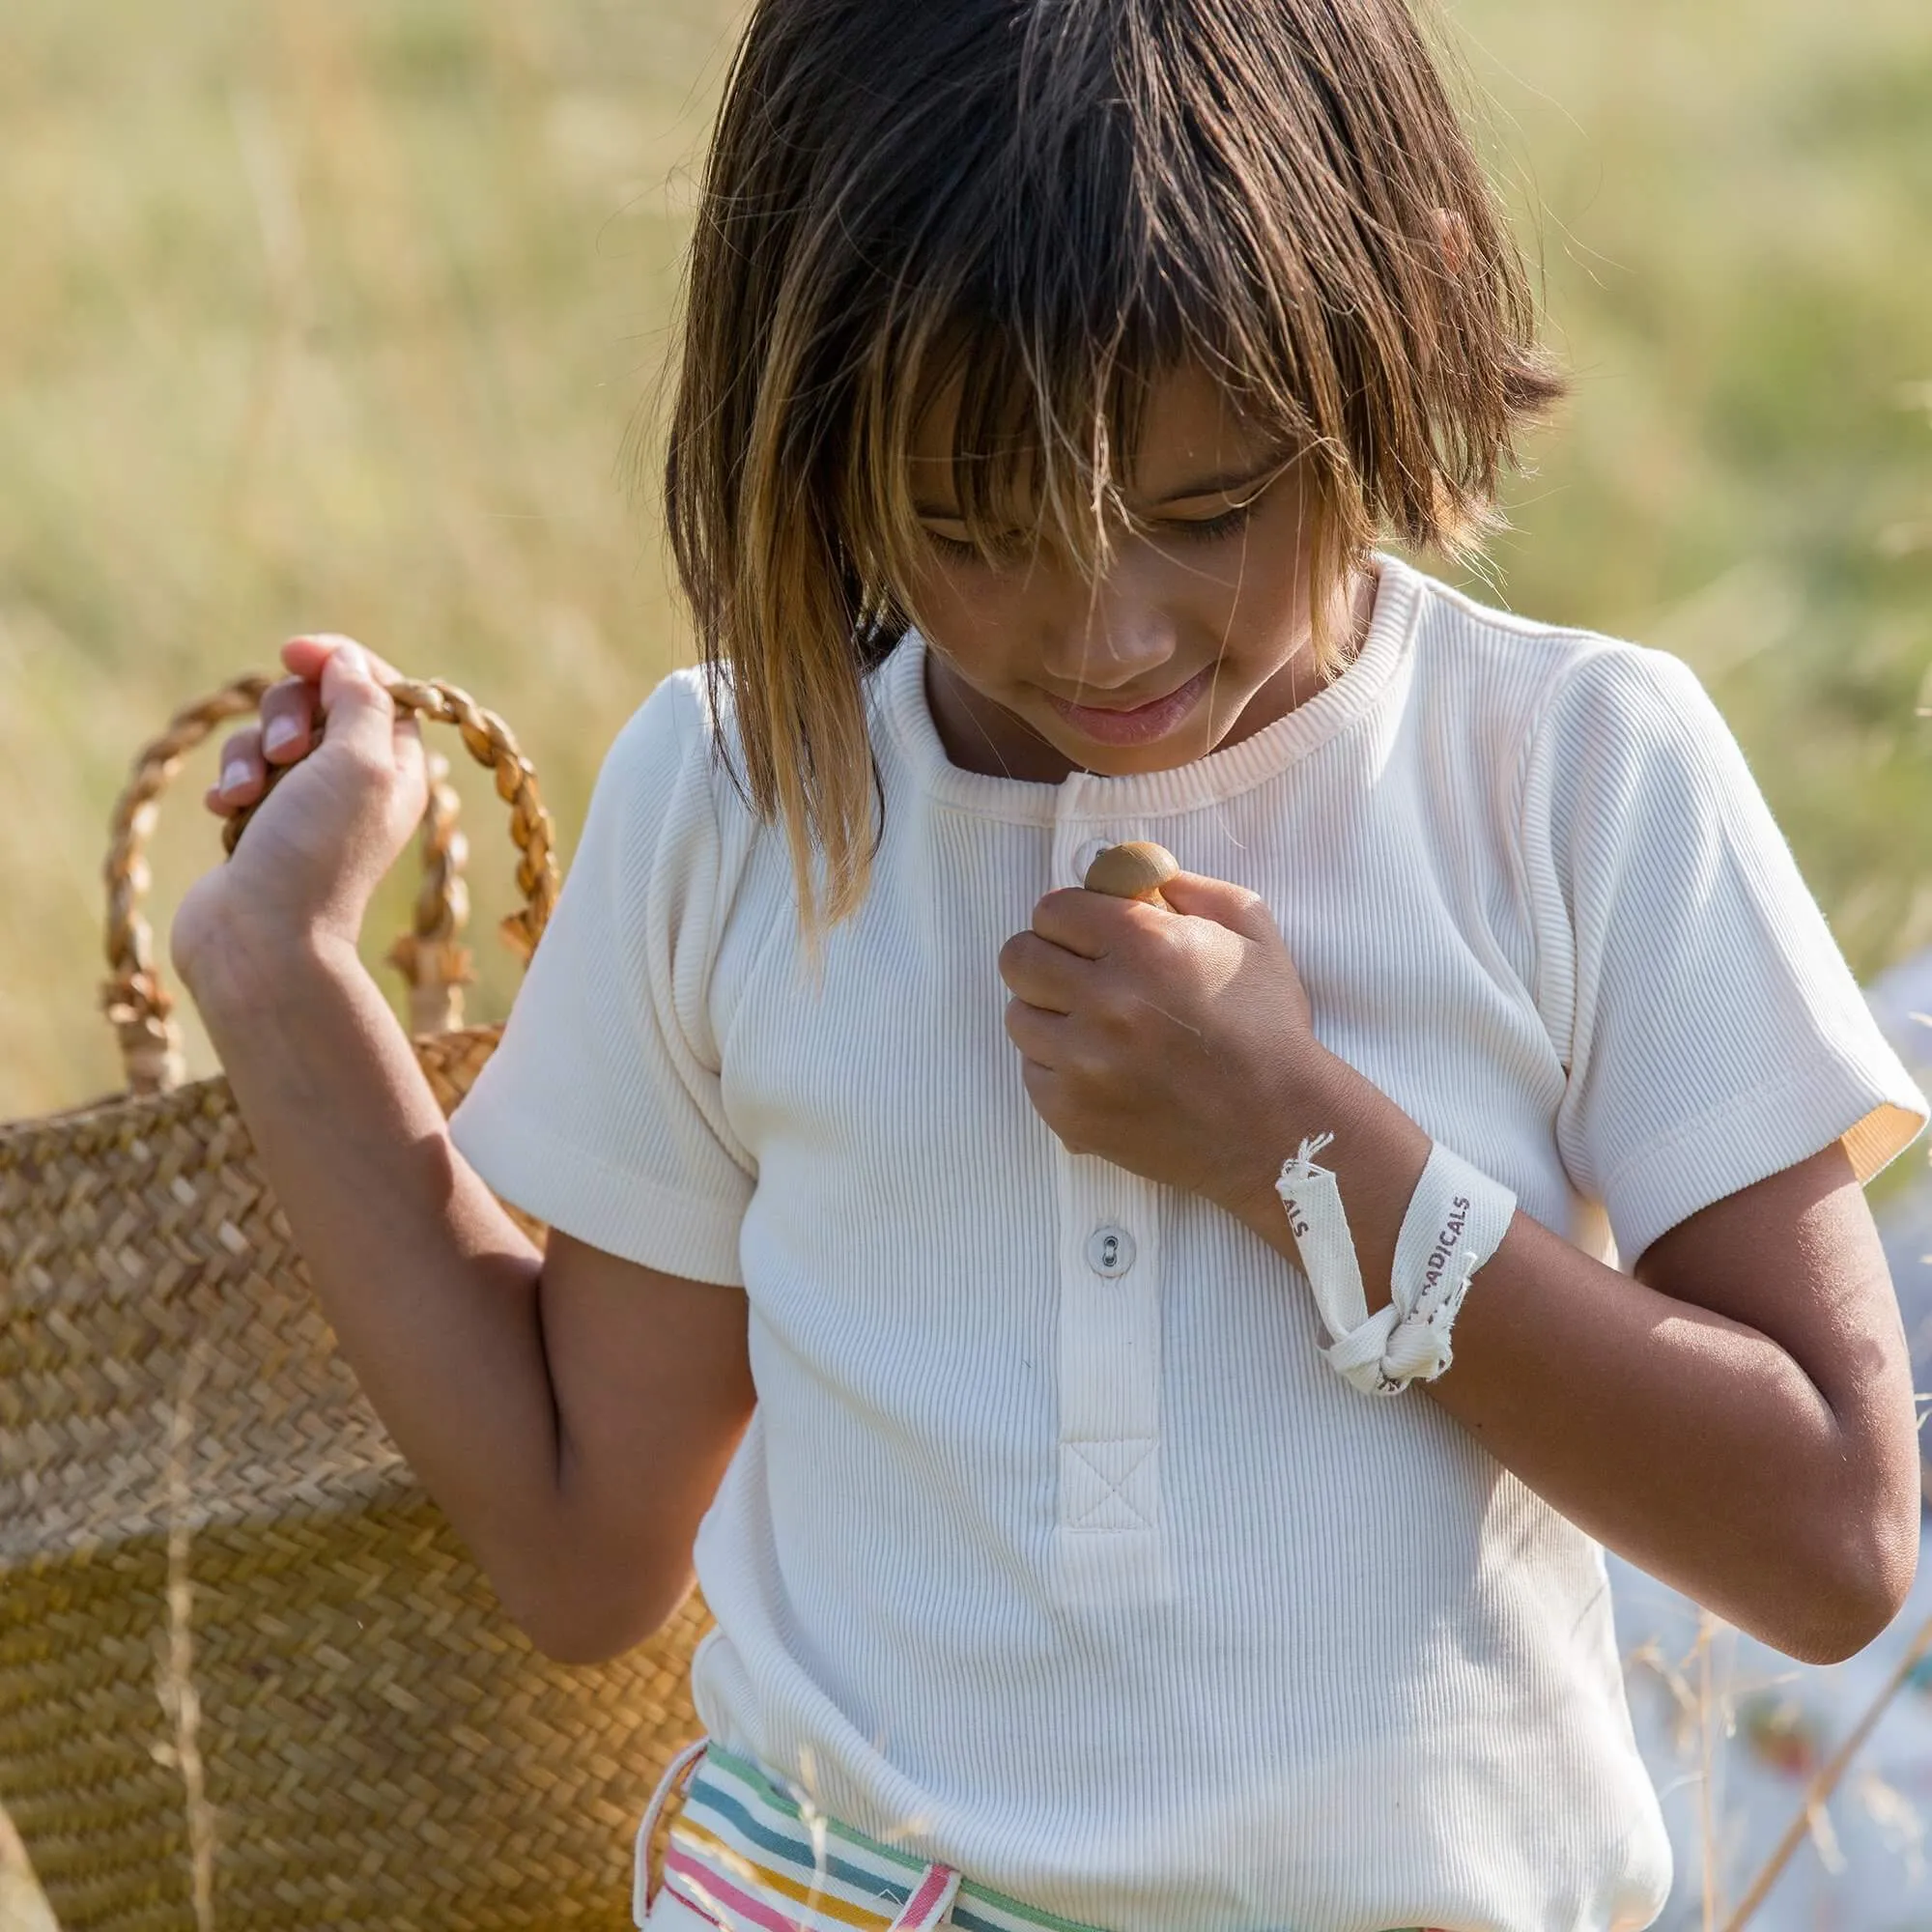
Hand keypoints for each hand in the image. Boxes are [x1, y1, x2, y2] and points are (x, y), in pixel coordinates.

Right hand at [172, 636, 427, 993]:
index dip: (338, 661)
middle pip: (316, 703)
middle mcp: (359, 782)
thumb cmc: (319, 850)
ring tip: (248, 795)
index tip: (295, 653)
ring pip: (269, 738)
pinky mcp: (264, 823)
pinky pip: (242, 776)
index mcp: (397, 765)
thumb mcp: (360, 761)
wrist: (263, 936)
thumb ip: (362, 701)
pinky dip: (232, 785)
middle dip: (286, 713)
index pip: (379, 687)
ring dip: (250, 755)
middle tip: (287, 752)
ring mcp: (308, 804)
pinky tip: (228, 812)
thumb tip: (349, 660)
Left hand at [997, 871, 1323, 1215]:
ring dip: (1049, 1013)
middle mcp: (1107, 1000)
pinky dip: (1057, 1066)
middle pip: (1018, 957)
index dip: (1069, 918)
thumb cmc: (1269, 1029)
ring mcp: (1084, 1061)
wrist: (1279, 1130)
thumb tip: (1129, 868)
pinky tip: (1099, 1068)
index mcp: (1148, 945)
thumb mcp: (1251, 931)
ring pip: (1018, 1015)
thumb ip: (1187, 887)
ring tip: (1092, 1025)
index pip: (1052, 909)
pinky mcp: (1071, 1112)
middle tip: (1076, 974)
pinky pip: (1030, 1070)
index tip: (1086, 933)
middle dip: (1046, 957)